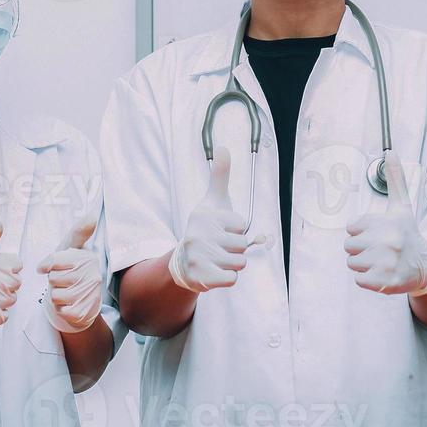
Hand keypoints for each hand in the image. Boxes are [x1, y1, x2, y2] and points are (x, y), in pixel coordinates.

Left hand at [37, 214, 102, 333]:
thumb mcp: (72, 248)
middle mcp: (93, 275)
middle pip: (54, 279)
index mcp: (88, 258)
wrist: (84, 299)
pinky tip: (69, 304)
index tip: (51, 266)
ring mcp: (90, 294)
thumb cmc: (72, 269)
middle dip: (54, 281)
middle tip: (63, 280)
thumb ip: (78, 232)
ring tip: (66, 292)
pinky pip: (61, 311)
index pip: (55, 261)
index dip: (48, 265)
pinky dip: (60, 309)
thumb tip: (93, 217)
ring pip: (56, 296)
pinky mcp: (85, 312)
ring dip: (56, 296)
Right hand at [168, 145, 263, 292]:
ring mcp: (199, 257)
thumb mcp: (213, 201)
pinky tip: (214, 271)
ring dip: (231, 263)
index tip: (220, 230)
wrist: (183, 262)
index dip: (235, 230)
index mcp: (205, 216)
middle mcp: (199, 235)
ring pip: (240, 262)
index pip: (242, 225)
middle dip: (234, 249)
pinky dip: (227, 278)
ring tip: (216, 259)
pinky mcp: (201, 277)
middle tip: (217, 247)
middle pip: (243, 245)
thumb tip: (223, 147)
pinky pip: (232, 279)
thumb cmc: (206, 229)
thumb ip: (220, 176)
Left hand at [344, 157, 426, 295]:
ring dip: (364, 265)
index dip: (363, 232)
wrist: (425, 266)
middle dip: (362, 249)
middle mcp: (387, 241)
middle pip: (349, 246)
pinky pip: (358, 280)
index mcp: (387, 222)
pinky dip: (368, 280)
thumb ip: (395, 179)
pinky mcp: (383, 282)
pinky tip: (382, 273)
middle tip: (381, 250)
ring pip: (352, 263)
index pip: (351, 228)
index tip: (379, 234)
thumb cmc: (408, 234)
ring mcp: (385, 263)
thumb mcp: (401, 206)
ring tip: (382, 261)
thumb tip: (390, 151)